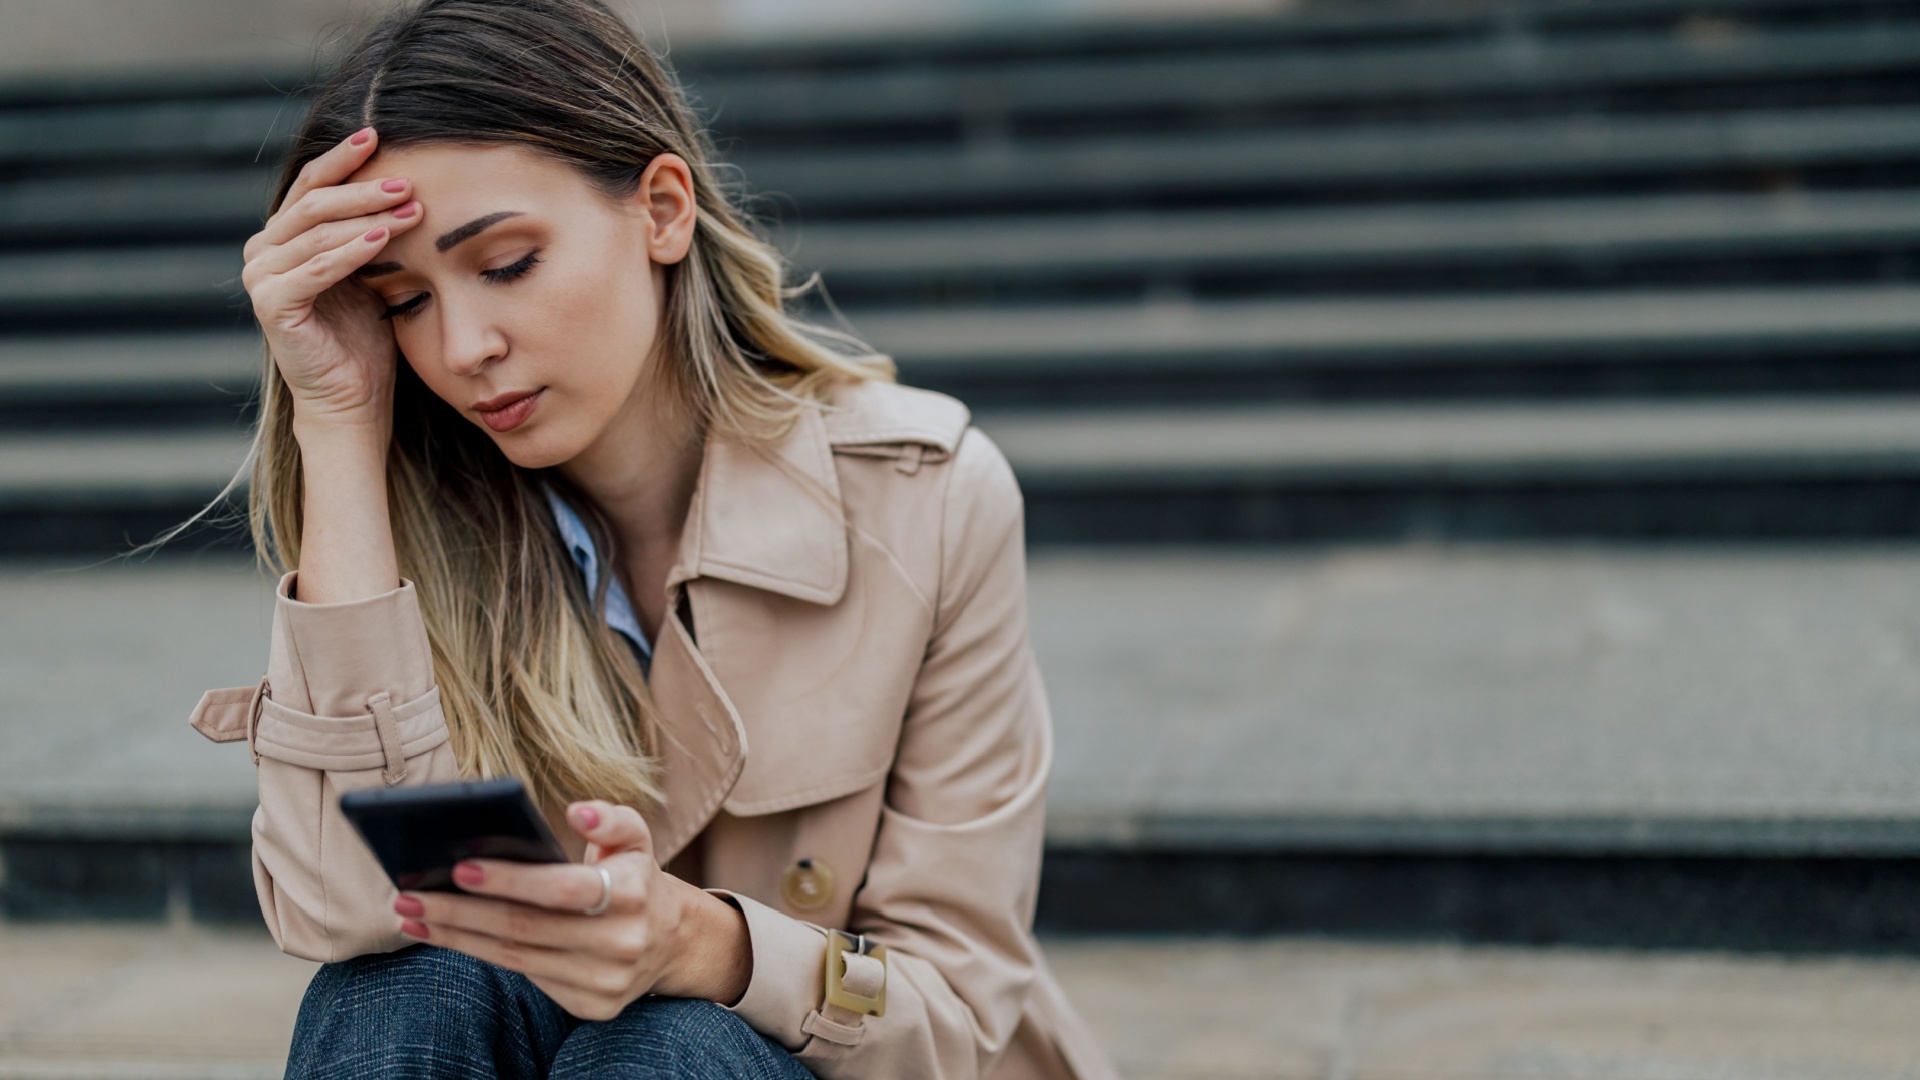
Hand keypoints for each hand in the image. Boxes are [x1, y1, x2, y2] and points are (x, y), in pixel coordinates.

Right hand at [241, 126, 423, 430]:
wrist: (352, 397)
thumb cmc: (364, 337)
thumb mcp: (370, 272)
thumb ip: (369, 232)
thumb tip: (403, 185)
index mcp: (282, 237)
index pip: (311, 185)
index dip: (342, 158)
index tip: (377, 134)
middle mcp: (263, 251)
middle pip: (313, 203)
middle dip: (363, 188)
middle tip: (407, 181)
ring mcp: (262, 277)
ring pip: (317, 232)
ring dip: (368, 217)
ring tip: (410, 208)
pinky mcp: (271, 305)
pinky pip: (316, 269)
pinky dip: (351, 252)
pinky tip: (384, 238)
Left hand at [394, 801, 753, 1020]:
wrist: (670, 941)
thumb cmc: (633, 877)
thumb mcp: (633, 837)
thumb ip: (609, 815)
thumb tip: (575, 810)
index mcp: (632, 893)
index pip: (562, 889)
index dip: (510, 880)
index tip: (459, 867)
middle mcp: (622, 942)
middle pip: (525, 928)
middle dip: (461, 912)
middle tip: (410, 895)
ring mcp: (606, 980)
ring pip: (516, 958)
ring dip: (457, 938)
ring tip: (413, 917)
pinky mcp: (592, 1006)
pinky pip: (526, 979)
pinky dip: (480, 956)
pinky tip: (448, 938)